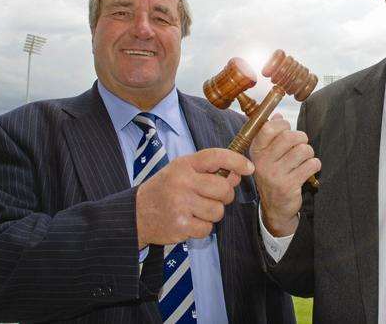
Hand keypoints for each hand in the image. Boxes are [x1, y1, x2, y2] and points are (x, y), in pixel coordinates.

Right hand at [135, 148, 253, 247]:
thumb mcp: (182, 171)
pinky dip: (202, 228)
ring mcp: (180, 204)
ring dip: (212, 213)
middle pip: (223, 189)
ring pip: (218, 211)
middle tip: (213, 197)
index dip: (236, 161)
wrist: (136, 214)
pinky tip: (189, 221)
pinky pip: (207, 228)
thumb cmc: (165, 189)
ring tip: (196, 210)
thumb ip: (208, 170)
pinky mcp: (180, 226)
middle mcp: (182, 181)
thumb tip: (238, 173)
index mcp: (184, 165)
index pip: (216, 156)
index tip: (249, 168)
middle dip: (225, 196)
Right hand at [250, 114, 320, 236]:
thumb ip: (270, 134)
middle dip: (301, 138)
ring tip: (304, 159)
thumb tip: (277, 115)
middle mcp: (263, 162)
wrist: (274, 208)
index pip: (269, 128)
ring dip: (309, 153)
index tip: (287, 129)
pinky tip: (308, 169)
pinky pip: (311, 165)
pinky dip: (314, 165)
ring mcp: (275, 175)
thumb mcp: (266, 155)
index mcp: (256, 151)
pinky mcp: (289, 186)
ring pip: (303, 150)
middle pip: (290, 137)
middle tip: (301, 144)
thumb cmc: (273, 175)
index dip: (283, 124)